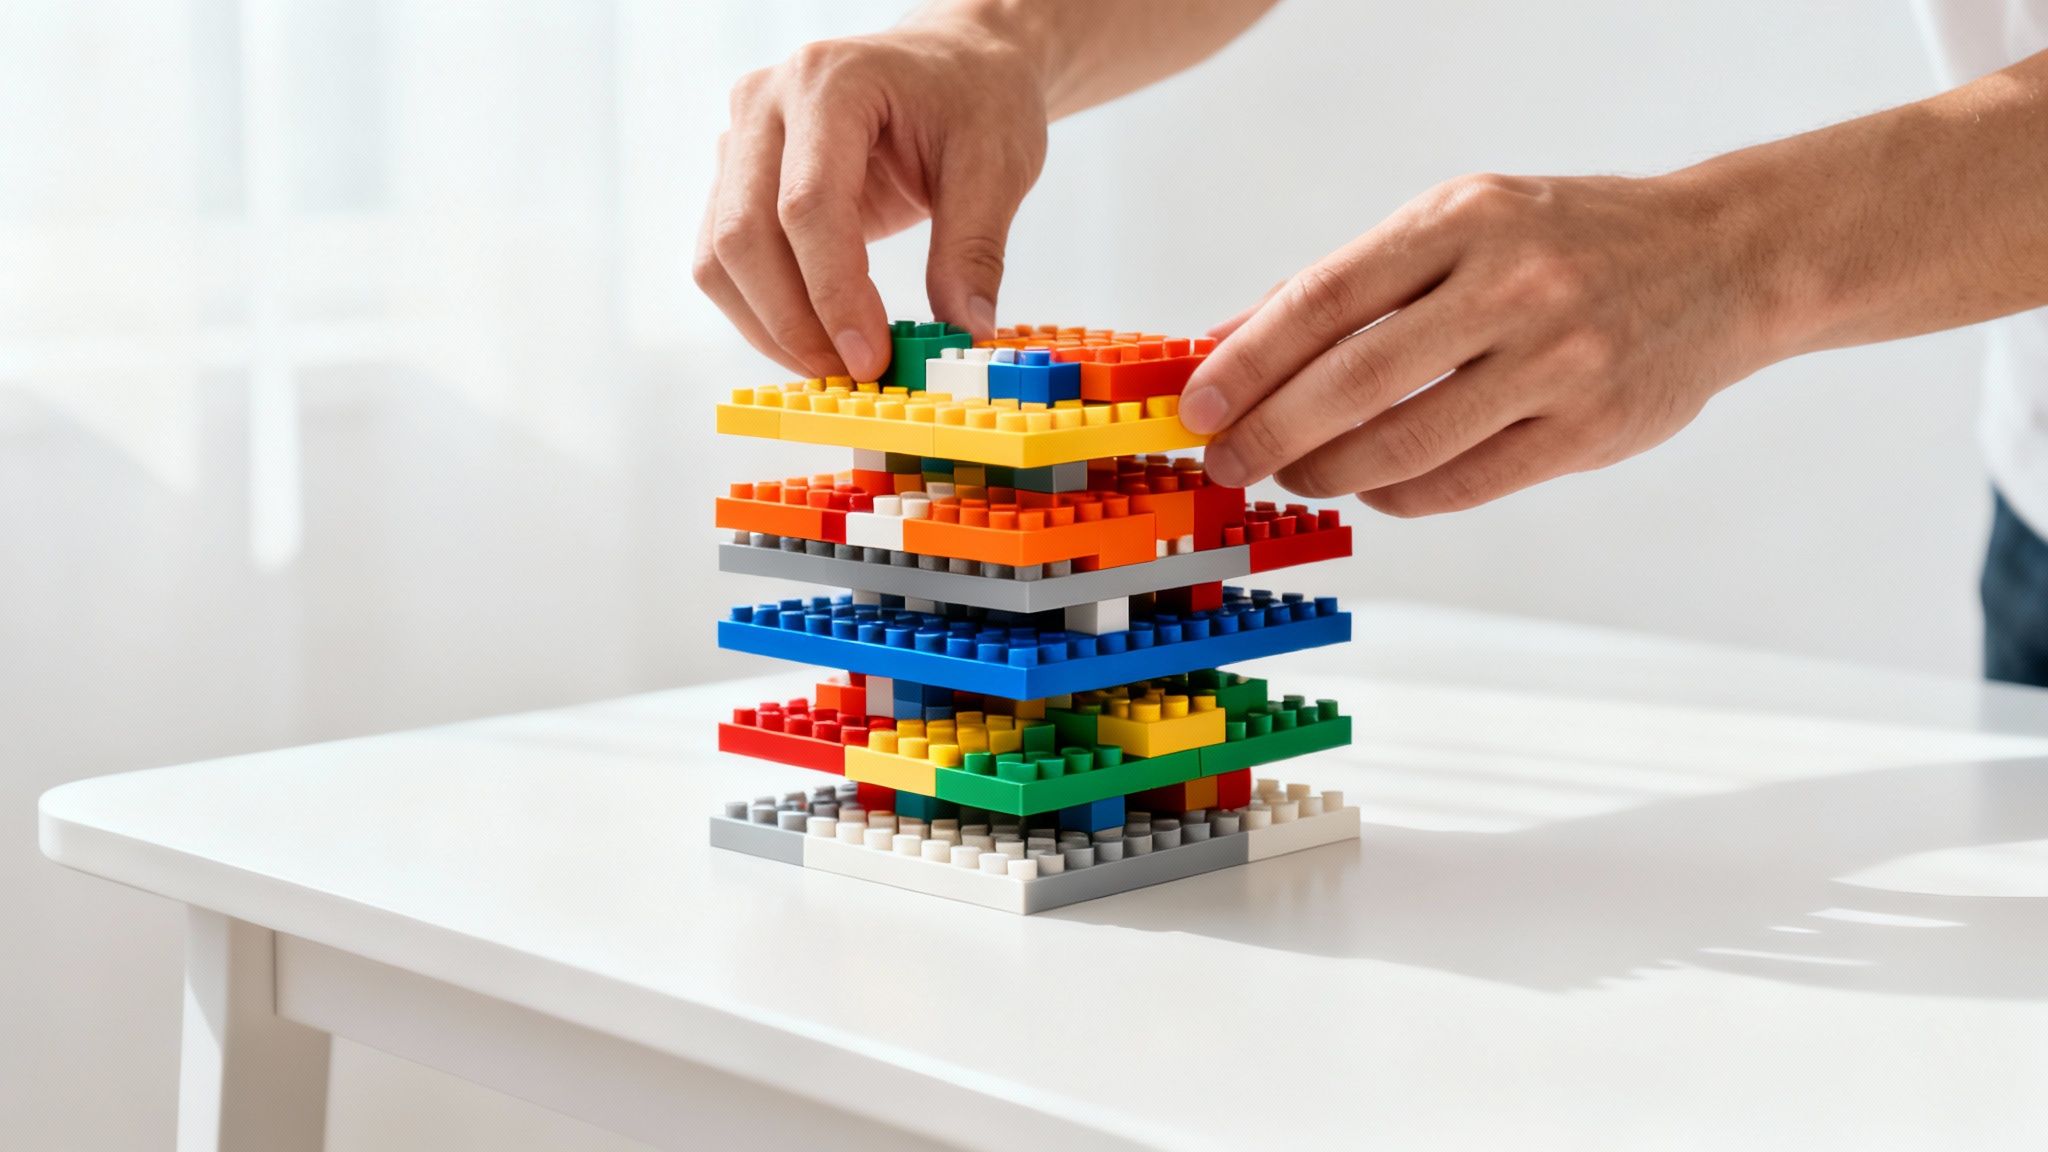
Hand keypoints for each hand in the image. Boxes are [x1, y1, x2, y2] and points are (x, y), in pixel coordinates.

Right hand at [694, 21, 1048, 380]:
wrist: (952, 63)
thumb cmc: (975, 98)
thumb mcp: (997, 164)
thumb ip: (975, 248)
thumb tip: (964, 332)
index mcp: (830, 83)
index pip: (807, 204)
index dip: (833, 292)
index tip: (872, 358)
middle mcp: (765, 104)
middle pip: (744, 234)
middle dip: (794, 322)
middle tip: (857, 374)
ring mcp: (739, 140)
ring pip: (719, 257)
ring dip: (770, 327)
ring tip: (838, 366)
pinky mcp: (736, 179)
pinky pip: (724, 261)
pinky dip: (762, 313)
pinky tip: (816, 341)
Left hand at [1179, 172, 1779, 514]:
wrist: (1721, 260)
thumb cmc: (1565, 242)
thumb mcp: (1458, 225)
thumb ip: (1347, 283)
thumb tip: (1228, 342)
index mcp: (1465, 220)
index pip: (1326, 298)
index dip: (1248, 360)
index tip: (1198, 404)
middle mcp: (1513, 286)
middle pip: (1355, 381)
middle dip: (1272, 433)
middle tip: (1228, 460)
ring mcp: (1559, 361)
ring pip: (1405, 444)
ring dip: (1328, 472)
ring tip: (1295, 473)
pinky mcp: (1590, 430)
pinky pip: (1463, 484)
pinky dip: (1399, 494)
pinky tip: (1374, 486)